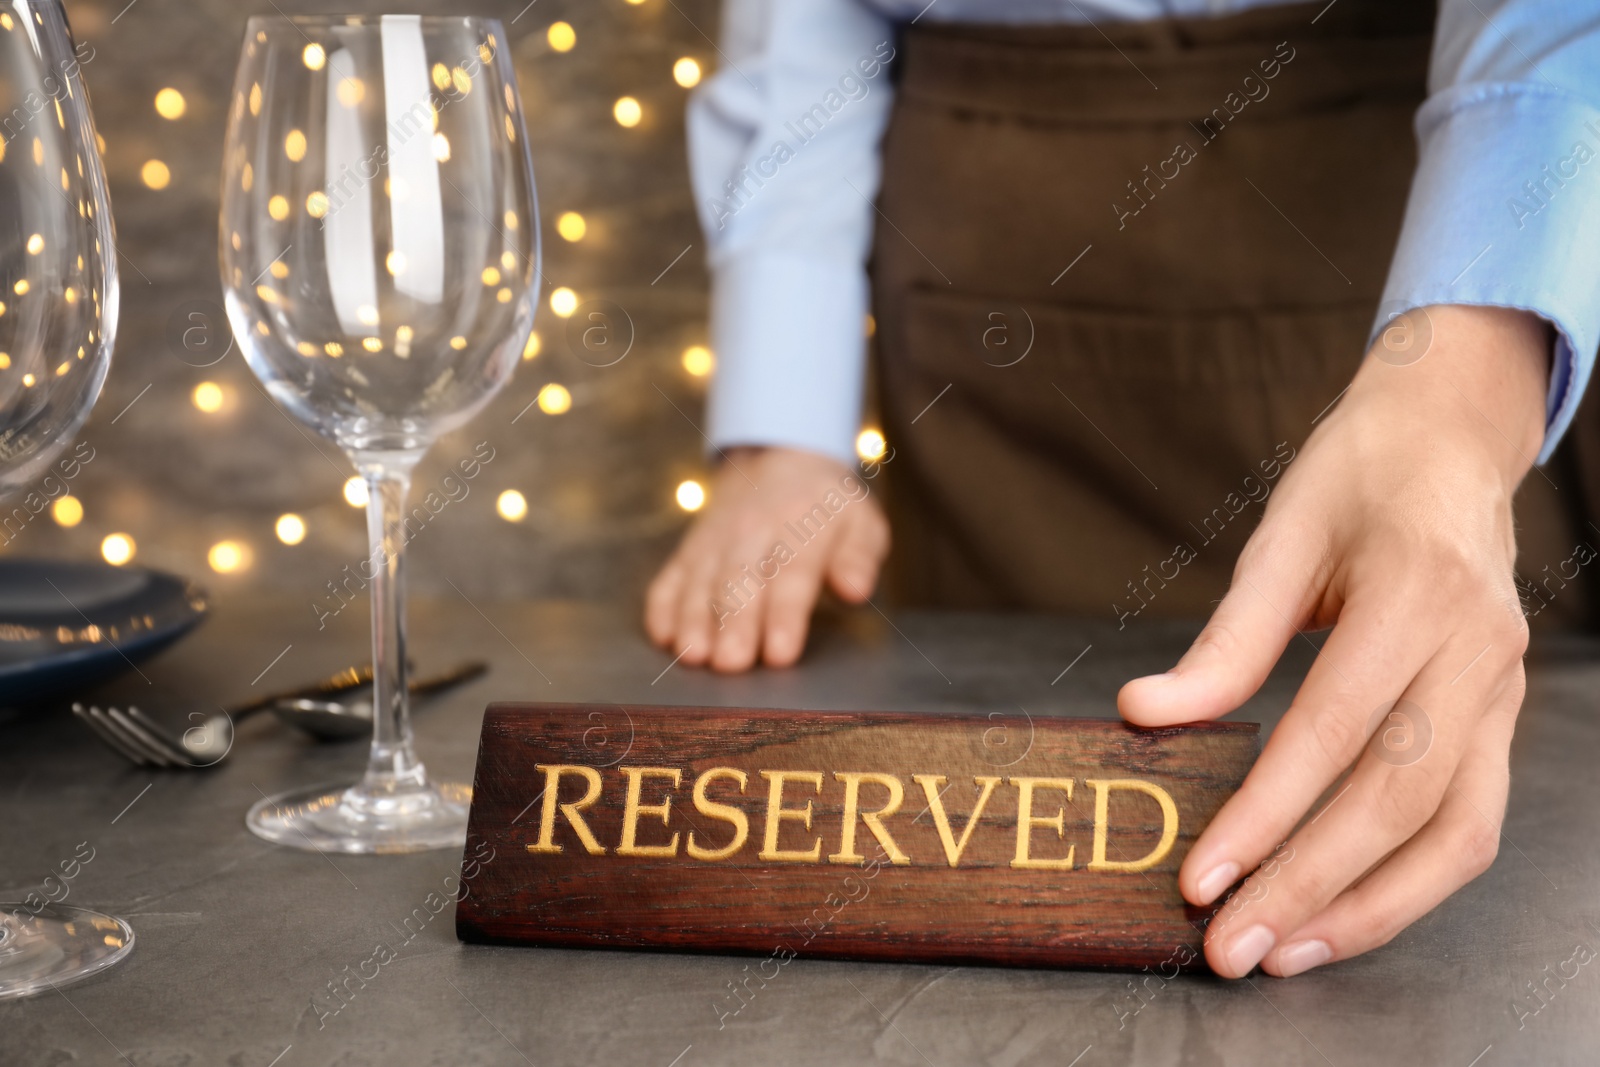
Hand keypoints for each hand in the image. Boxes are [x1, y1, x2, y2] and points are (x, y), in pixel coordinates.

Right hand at [645, 446, 889, 671]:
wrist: (779, 461)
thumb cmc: (826, 510)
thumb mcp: (861, 523)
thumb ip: (859, 558)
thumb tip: (855, 590)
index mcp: (801, 525)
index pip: (792, 574)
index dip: (785, 616)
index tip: (781, 653)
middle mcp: (751, 532)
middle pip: (740, 582)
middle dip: (734, 624)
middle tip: (732, 664)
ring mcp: (715, 542)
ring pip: (701, 583)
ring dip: (694, 619)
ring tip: (693, 655)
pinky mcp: (688, 552)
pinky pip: (670, 578)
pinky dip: (663, 606)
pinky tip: (663, 637)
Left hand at [1119, 305, 1549, 977]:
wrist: (1450, 441)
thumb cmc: (1357, 477)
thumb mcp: (1281, 536)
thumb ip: (1225, 639)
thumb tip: (1144, 714)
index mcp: (1417, 595)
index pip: (1334, 732)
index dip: (1265, 814)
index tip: (1202, 878)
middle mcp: (1475, 653)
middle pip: (1398, 800)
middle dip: (1308, 884)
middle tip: (1231, 946)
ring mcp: (1501, 691)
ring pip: (1455, 834)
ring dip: (1369, 910)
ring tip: (1284, 953)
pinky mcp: (1501, 718)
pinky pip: (1469, 823)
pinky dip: (1409, 884)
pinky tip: (1340, 915)